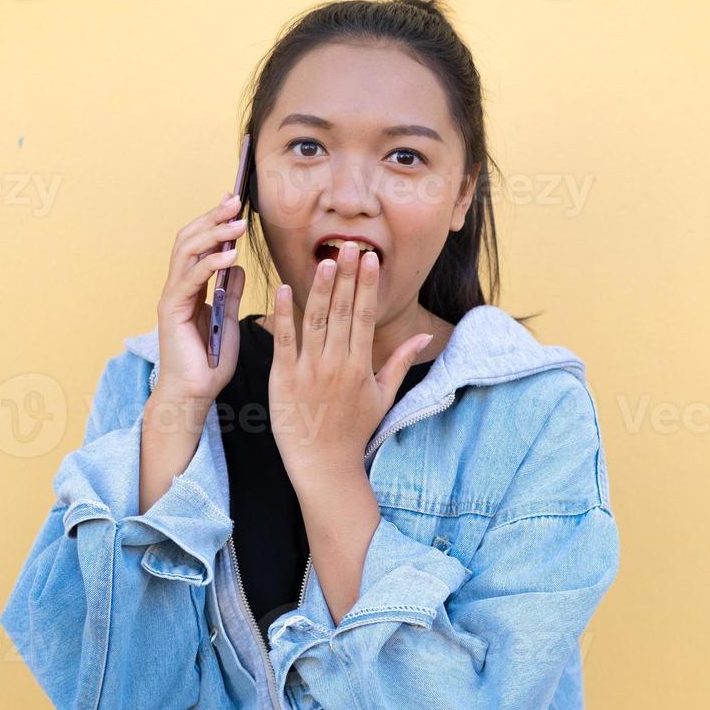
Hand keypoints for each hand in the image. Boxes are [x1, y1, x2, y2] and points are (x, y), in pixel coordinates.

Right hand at [153, 190, 248, 404]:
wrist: (193, 396)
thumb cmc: (210, 365)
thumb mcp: (228, 321)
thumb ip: (230, 294)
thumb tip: (237, 266)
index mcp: (190, 288)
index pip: (200, 244)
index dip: (215, 221)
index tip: (233, 202)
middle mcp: (178, 288)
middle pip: (190, 239)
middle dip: (213, 217)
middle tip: (235, 200)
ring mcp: (172, 297)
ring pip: (187, 251)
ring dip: (213, 234)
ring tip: (237, 224)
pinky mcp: (172, 310)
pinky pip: (191, 278)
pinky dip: (210, 263)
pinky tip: (230, 256)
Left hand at [269, 241, 431, 477]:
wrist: (324, 465)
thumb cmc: (354, 430)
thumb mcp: (383, 396)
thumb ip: (401, 362)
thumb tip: (426, 339)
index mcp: (361, 366)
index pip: (365, 316)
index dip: (367, 286)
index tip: (370, 259)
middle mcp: (337, 364)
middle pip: (343, 312)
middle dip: (347, 276)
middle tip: (350, 244)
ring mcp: (309, 370)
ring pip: (316, 321)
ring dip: (320, 288)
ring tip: (325, 259)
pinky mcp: (284, 378)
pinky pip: (284, 340)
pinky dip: (283, 314)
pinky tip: (283, 289)